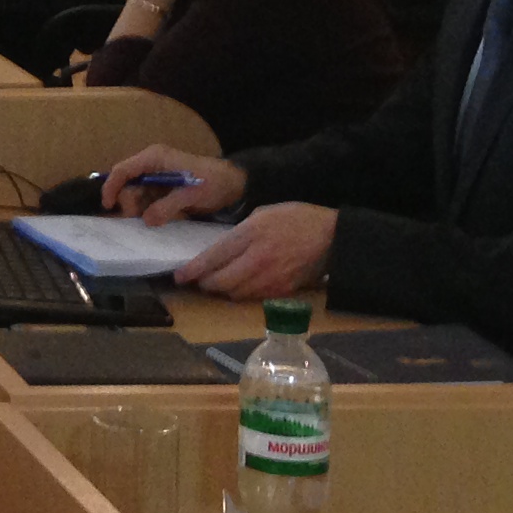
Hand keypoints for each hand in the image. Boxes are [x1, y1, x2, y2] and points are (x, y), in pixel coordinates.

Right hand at [101, 145, 246, 222]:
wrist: (237, 184)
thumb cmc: (214, 183)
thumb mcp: (192, 195)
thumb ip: (167, 207)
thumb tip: (146, 221)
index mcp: (155, 158)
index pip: (122, 170)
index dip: (111, 188)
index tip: (109, 207)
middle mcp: (152, 164)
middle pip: (127, 185)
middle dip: (129, 204)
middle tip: (138, 222)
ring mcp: (158, 176)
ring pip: (136, 194)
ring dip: (139, 210)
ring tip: (150, 223)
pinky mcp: (164, 188)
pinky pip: (148, 200)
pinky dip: (148, 211)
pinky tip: (156, 221)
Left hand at [173, 202, 337, 300]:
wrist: (332, 237)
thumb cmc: (296, 219)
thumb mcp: (262, 215)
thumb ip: (240, 233)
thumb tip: (222, 251)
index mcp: (250, 235)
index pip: (213, 258)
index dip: (193, 270)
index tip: (180, 277)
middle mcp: (257, 259)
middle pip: (220, 282)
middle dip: (205, 283)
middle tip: (199, 280)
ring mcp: (270, 278)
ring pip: (235, 293)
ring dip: (222, 291)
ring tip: (218, 283)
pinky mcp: (282, 291)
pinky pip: (253, 298)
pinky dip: (242, 294)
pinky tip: (241, 286)